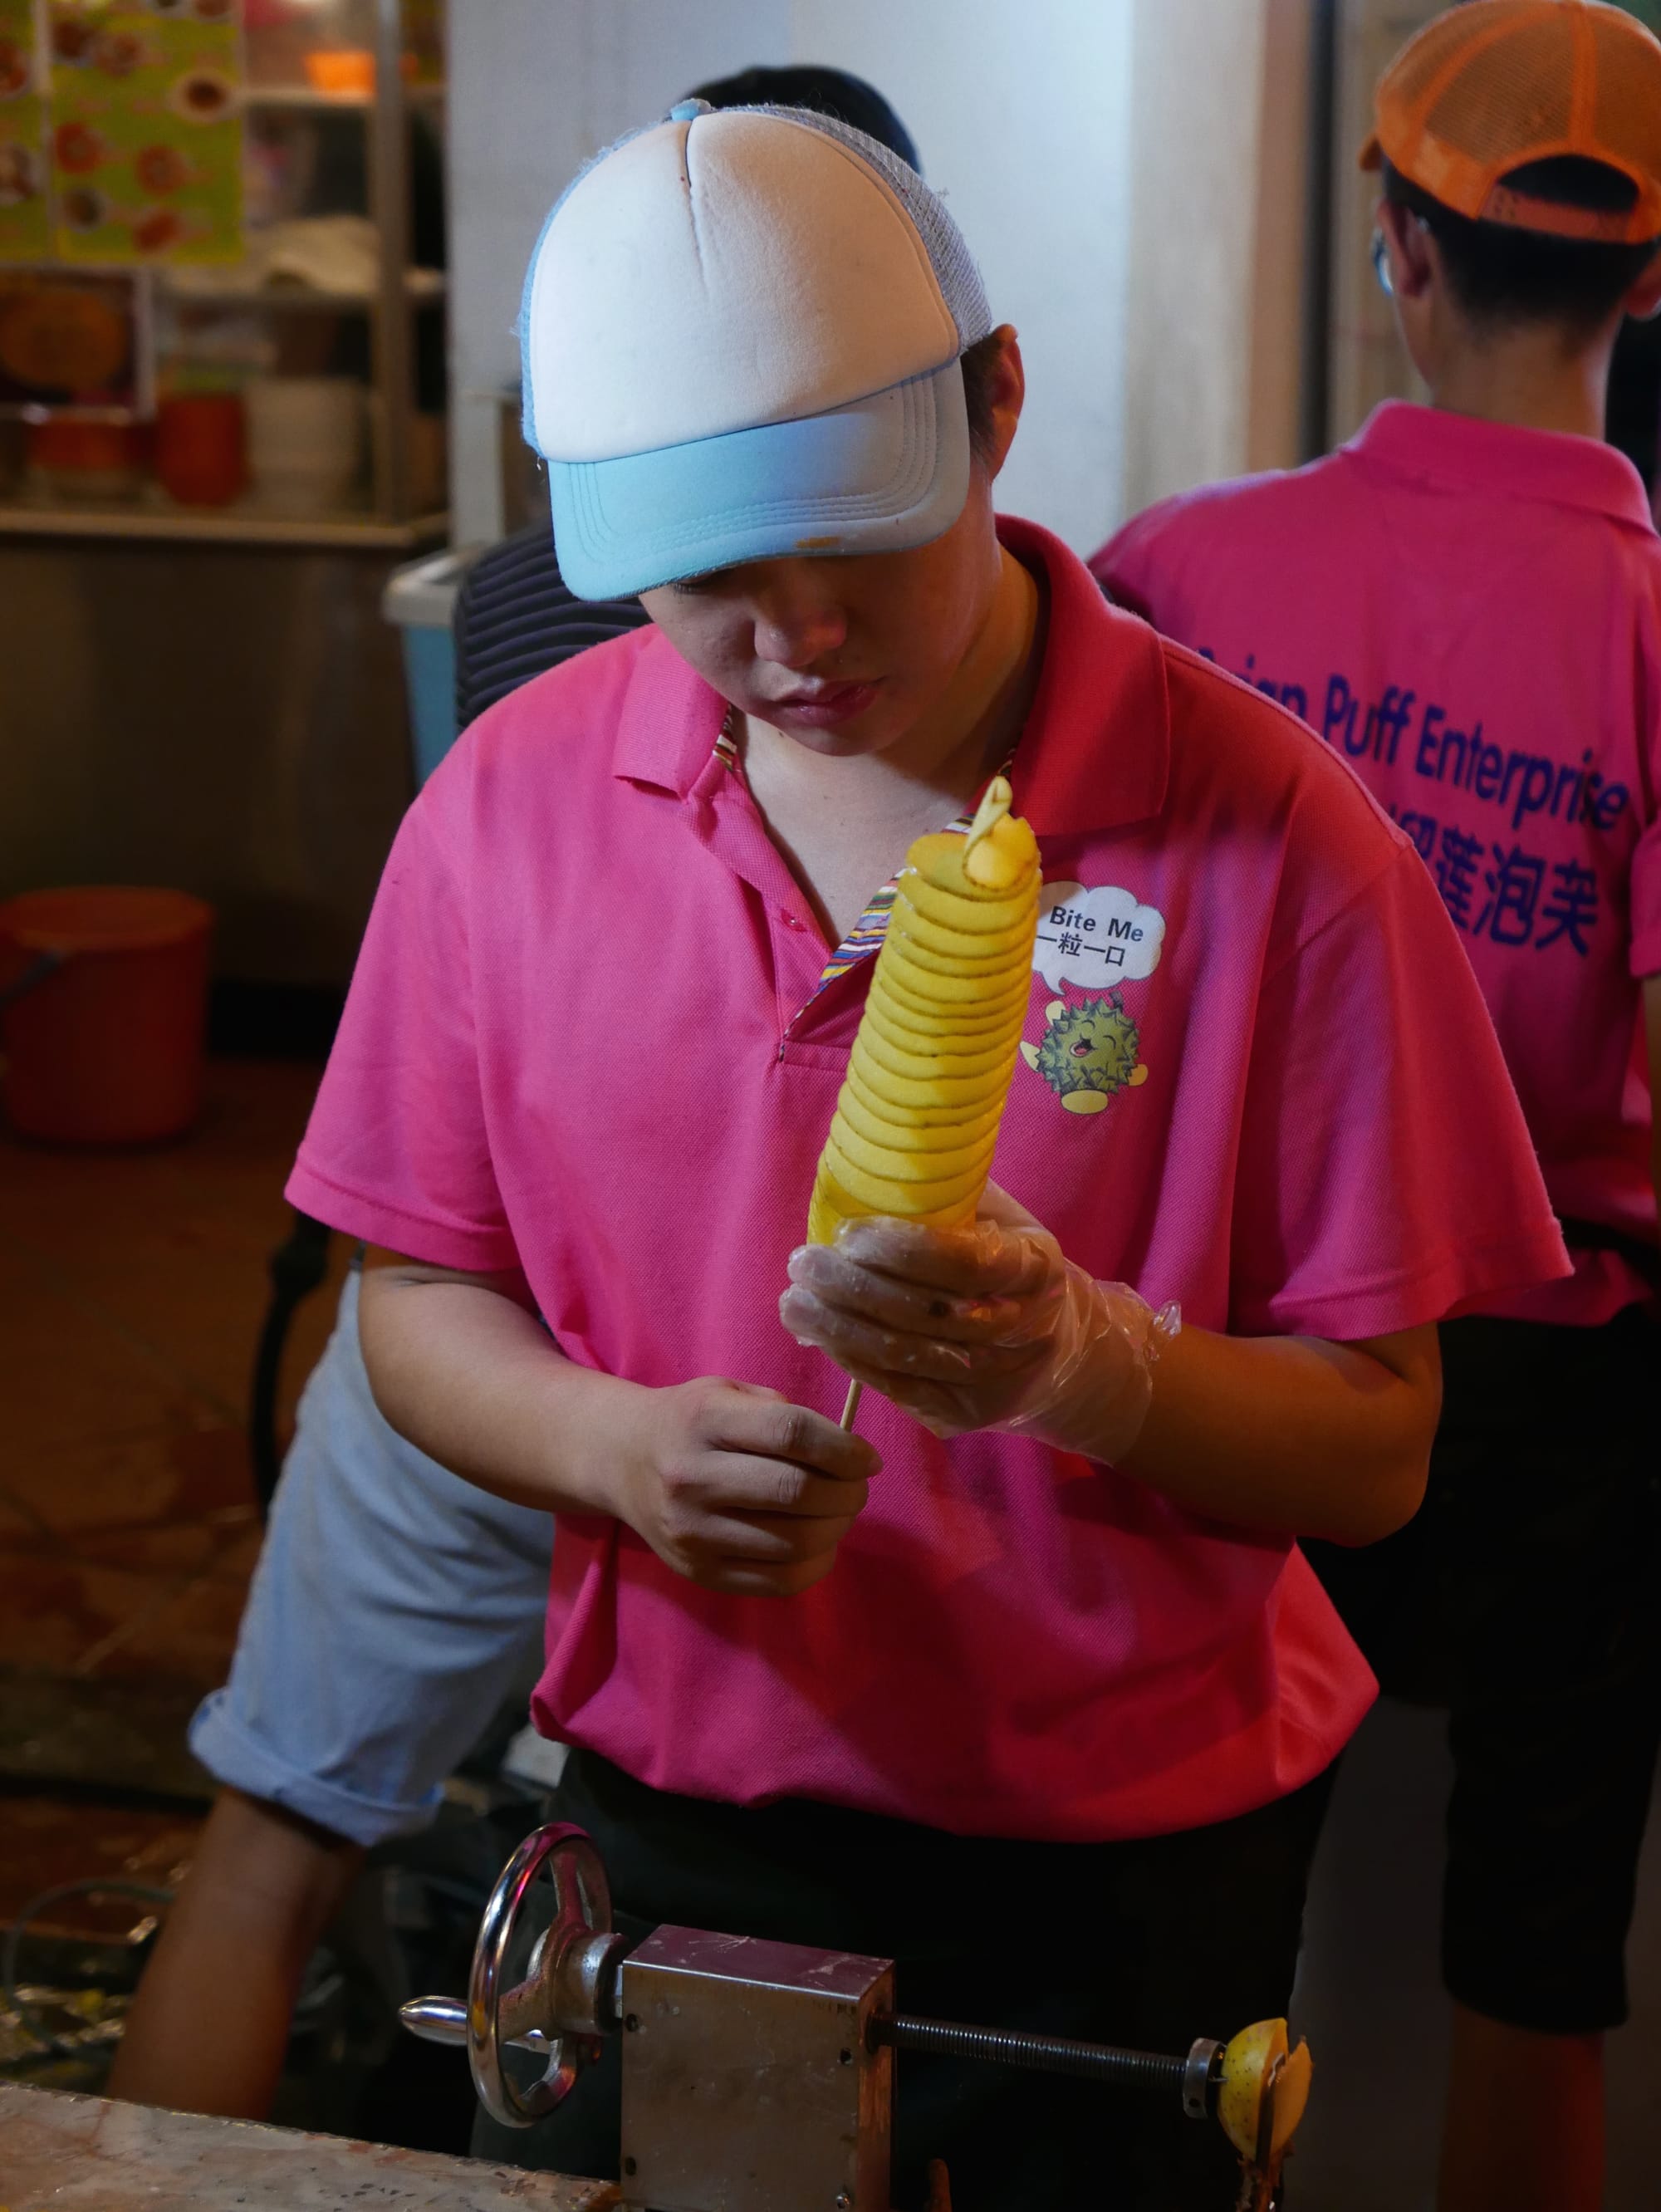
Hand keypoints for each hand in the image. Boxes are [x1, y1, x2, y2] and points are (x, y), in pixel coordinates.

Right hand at [612, 1376, 878, 1597]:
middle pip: (795, 1492)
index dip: (843, 1449)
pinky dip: (817, 1564)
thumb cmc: (691, 1421)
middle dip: (847, 1492)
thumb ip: (783, 1414)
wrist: (622, 1460)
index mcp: (705, 1420)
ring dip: (837, 1528)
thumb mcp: (727, 1393)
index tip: (867, 1458)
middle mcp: (692, 1477)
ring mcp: (693, 1532)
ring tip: (840, 1512)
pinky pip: (778, 1581)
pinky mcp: (699, 1572)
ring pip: (794, 1543)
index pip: (791, 1434)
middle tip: (858, 1487)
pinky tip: (820, 1544)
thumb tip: (848, 1455)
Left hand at [779, 1185, 1176, 1457]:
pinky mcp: (965, 1412)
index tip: (848, 1232)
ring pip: (905, 1356)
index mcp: (1035, 1267)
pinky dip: (850, 1359)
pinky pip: (897, 1388)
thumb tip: (854, 1186)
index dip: (902, 1249)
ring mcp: (995, 1378)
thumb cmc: (1002, 1256)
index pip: (967, 1262)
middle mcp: (1023, 1329)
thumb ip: (940, 1197)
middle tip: (804, 1263)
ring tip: (795, 1301)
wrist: (1049, 1343)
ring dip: (837, 1328)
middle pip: (927, 1314)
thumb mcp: (992, 1214)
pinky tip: (818, 1334)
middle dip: (853, 1288)